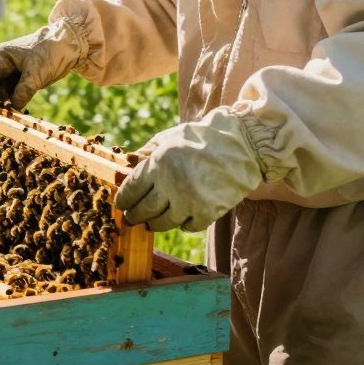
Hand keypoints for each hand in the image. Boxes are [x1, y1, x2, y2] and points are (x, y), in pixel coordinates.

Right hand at [0, 20, 83, 108]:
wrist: (69, 45)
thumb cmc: (50, 53)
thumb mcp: (36, 73)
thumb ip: (23, 91)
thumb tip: (12, 108)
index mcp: (2, 56)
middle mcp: (3, 63)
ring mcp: (13, 70)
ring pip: (3, 90)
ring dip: (3, 103)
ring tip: (3, 118)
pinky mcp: (23, 77)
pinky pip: (14, 91)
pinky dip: (13, 101)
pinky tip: (14, 112)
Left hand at [113, 111, 264, 231]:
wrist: (241, 144)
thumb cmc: (201, 138)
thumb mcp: (169, 137)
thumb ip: (147, 152)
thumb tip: (128, 163)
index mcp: (158, 164)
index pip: (130, 191)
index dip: (123, 200)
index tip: (122, 204)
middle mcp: (171, 185)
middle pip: (144, 211)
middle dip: (135, 216)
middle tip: (134, 218)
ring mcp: (189, 201)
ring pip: (163, 223)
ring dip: (156, 223)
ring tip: (153, 221)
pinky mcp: (208, 212)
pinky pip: (188, 227)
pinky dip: (183, 225)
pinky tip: (182, 219)